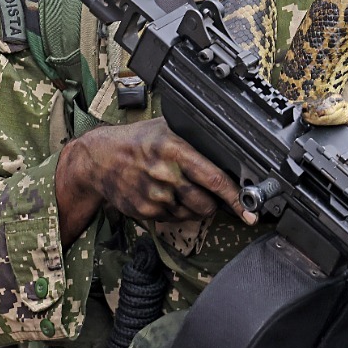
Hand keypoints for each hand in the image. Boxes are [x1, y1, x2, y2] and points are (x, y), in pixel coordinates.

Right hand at [54, 118, 255, 245]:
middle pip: (206, 203)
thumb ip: (194, 141)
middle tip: (212, 196)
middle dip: (215, 204)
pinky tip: (165, 195)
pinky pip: (173, 218)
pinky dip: (175, 211)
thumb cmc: (136, 141)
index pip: (213, 179)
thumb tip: (230, 155)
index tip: (249, 210)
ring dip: (195, 207)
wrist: (99, 159)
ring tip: (182, 190)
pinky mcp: (145, 211)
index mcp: (174, 150)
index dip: (235, 197)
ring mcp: (154, 195)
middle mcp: (165, 174)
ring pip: (192, 213)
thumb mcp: (166, 128)